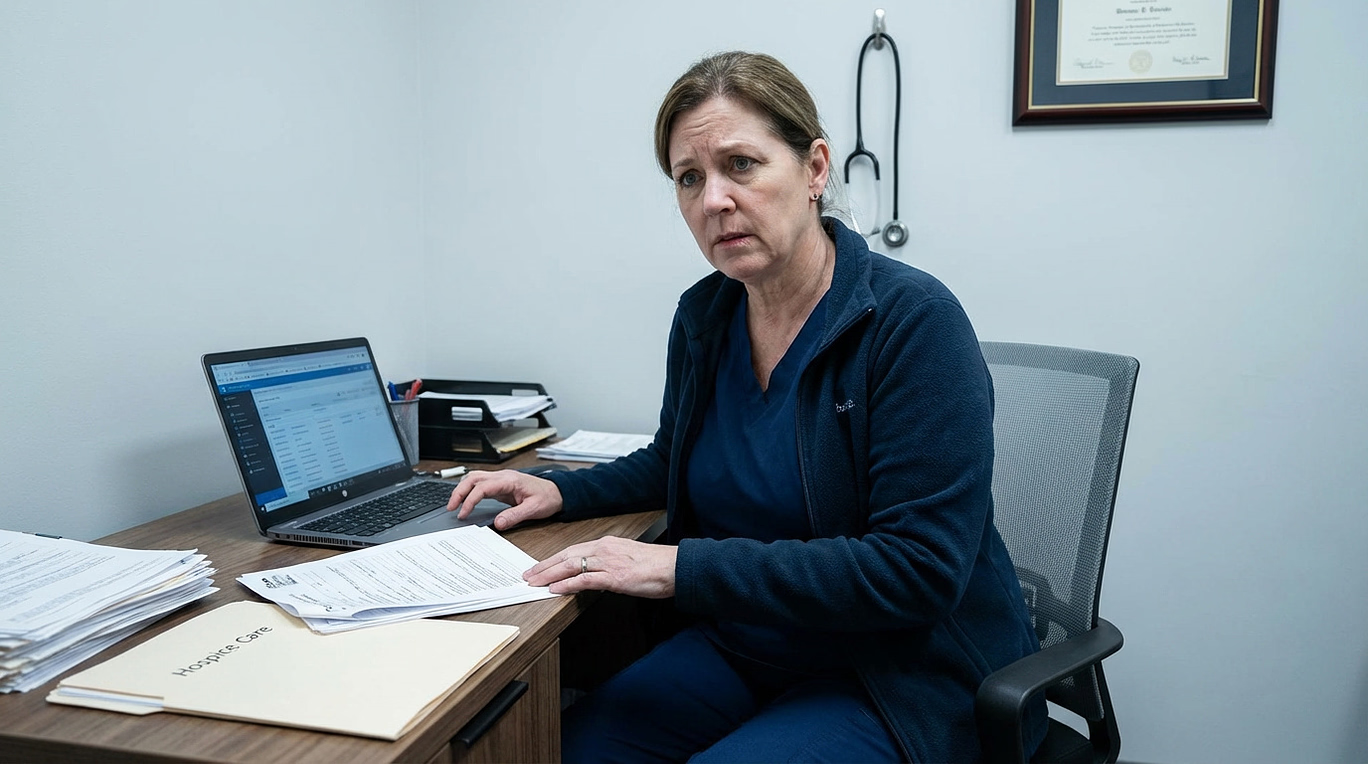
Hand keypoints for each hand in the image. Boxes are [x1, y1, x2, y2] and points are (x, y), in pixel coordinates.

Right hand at [446, 469, 562, 530]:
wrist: (558, 492)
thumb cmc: (548, 497)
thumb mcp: (534, 509)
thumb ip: (515, 516)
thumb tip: (497, 523)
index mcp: (509, 480)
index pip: (482, 487)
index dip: (470, 500)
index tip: (463, 513)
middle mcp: (503, 476)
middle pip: (473, 478)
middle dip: (459, 491)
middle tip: (450, 508)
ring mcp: (501, 479)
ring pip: (475, 478)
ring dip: (462, 489)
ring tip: (454, 505)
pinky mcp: (501, 484)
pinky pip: (480, 484)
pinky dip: (469, 490)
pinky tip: (465, 500)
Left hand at [525, 536, 676, 597]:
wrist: (676, 567)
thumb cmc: (657, 565)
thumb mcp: (628, 559)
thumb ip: (609, 563)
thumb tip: (595, 574)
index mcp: (608, 544)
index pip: (573, 550)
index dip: (553, 559)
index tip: (540, 567)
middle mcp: (605, 549)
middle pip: (566, 555)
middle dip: (544, 566)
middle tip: (528, 575)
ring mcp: (609, 562)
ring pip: (571, 566)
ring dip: (549, 575)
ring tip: (535, 583)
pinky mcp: (615, 577)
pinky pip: (585, 579)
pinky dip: (568, 584)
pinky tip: (556, 590)